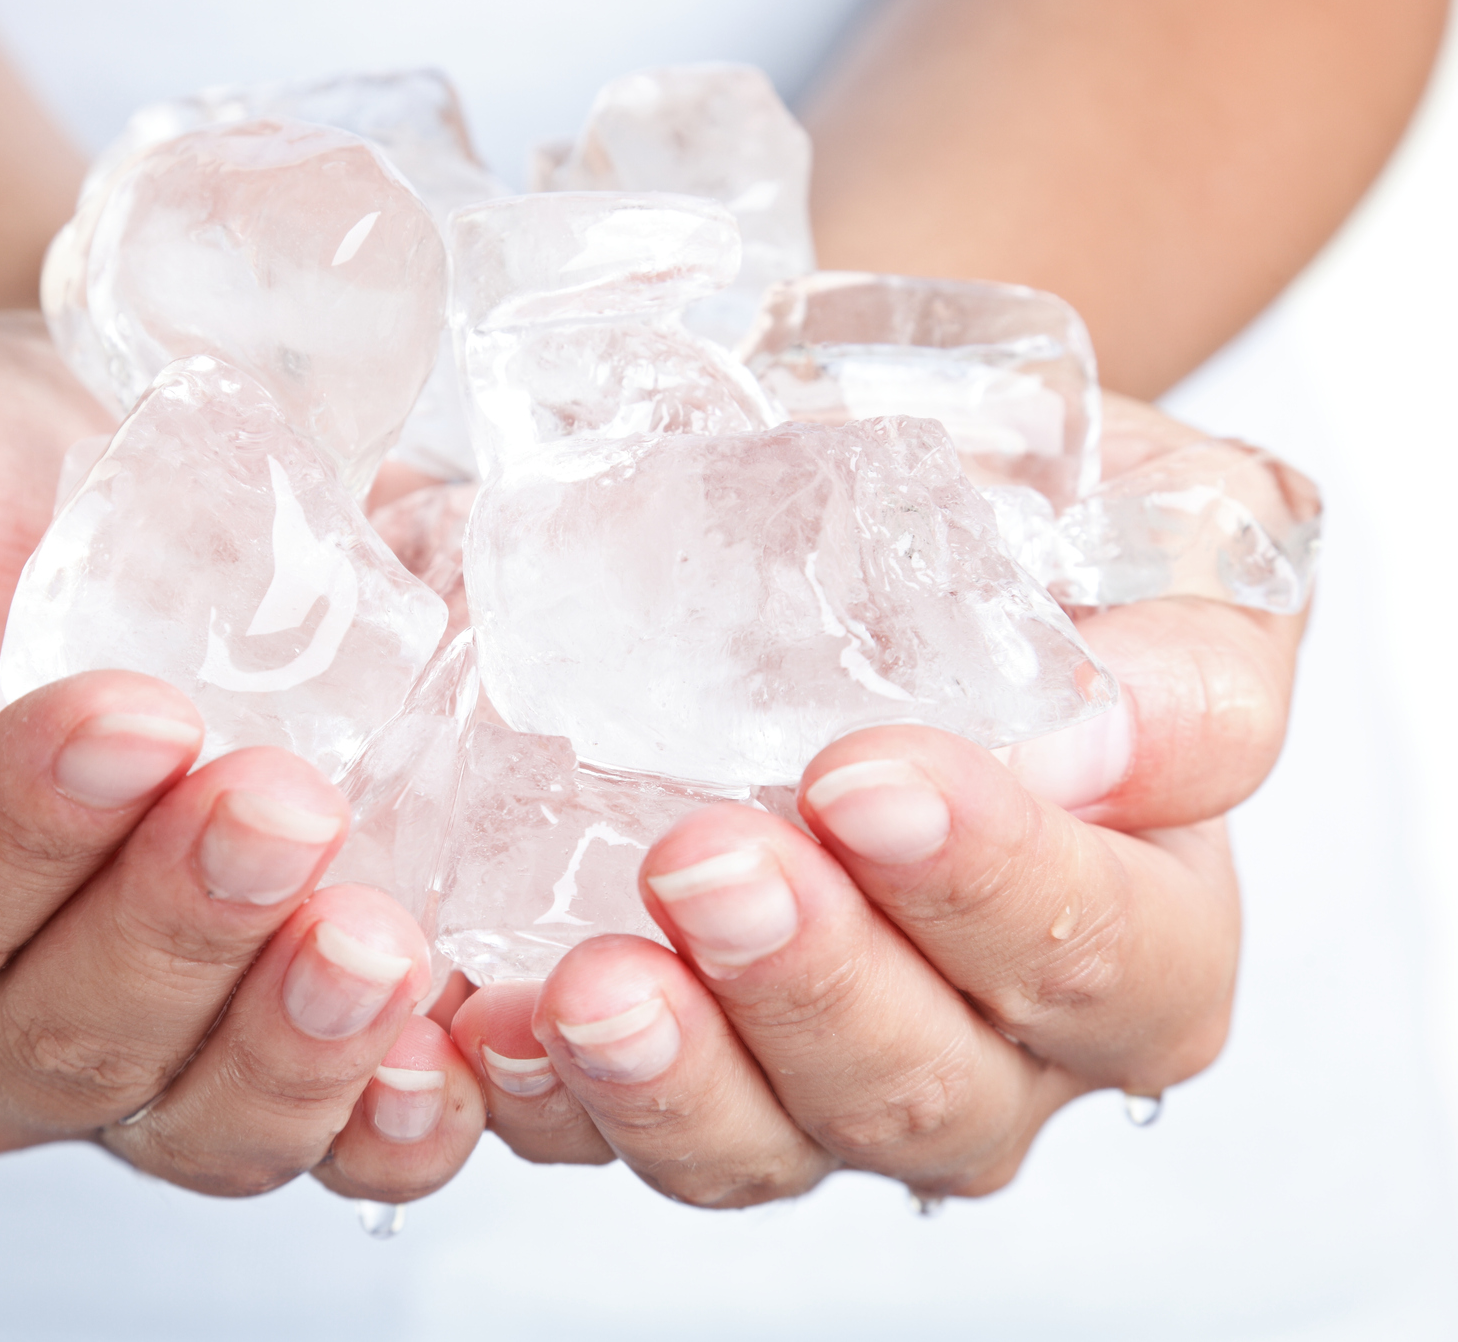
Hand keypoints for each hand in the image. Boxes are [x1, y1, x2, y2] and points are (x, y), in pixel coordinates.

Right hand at [0, 312, 484, 1200]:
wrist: (98, 468)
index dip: (12, 837)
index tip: (137, 717)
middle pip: (58, 1044)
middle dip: (179, 934)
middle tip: (285, 808)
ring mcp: (136, 1055)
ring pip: (204, 1127)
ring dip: (299, 1046)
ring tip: (379, 937)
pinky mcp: (282, 1039)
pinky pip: (345, 1135)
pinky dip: (405, 1109)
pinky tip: (462, 1040)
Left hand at [450, 397, 1301, 1205]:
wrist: (860, 526)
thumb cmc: (1026, 542)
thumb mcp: (1156, 541)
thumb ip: (1187, 646)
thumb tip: (1115, 737)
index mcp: (1136, 928)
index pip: (1113, 963)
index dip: (998, 890)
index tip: (868, 779)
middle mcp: (986, 1041)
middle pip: (929, 1090)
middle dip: (810, 986)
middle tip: (707, 862)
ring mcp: (813, 1074)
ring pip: (763, 1146)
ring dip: (671, 1074)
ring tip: (589, 982)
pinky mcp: (669, 1067)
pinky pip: (599, 1129)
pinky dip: (539, 1090)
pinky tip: (486, 1020)